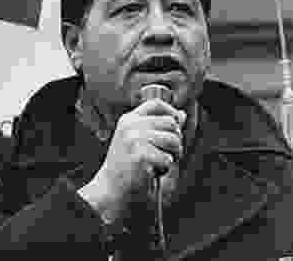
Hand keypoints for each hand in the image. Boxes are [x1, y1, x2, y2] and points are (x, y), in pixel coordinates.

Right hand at [78, 99, 185, 223]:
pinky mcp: (141, 155)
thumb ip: (157, 127)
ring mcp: (135, 139)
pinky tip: (153, 172)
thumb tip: (182, 115)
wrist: (110, 188)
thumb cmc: (125, 165)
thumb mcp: (137, 140)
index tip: (178, 123)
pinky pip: (168, 159)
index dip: (171, 111)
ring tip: (159, 163)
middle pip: (170, 123)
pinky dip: (165, 168)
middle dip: (176, 140)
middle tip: (167, 153)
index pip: (155, 105)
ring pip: (173, 140)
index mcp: (128, 120)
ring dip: (173, 155)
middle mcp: (131, 126)